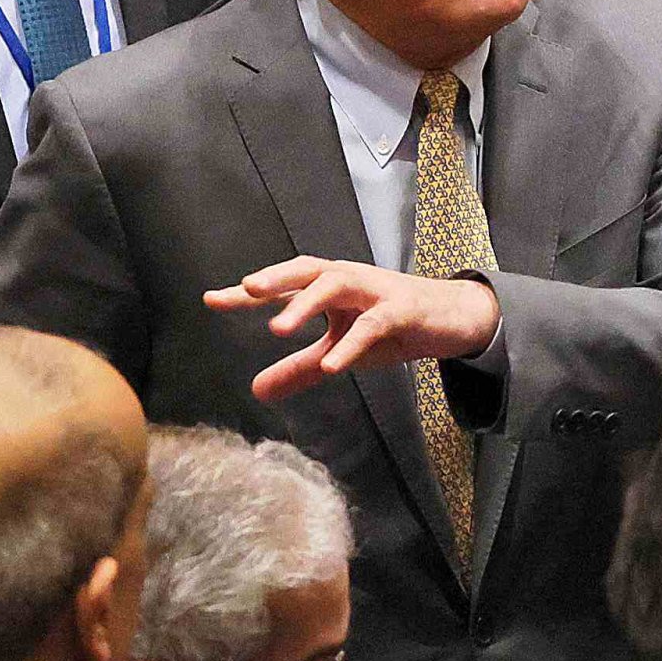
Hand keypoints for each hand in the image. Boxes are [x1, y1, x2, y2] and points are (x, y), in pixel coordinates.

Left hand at [211, 258, 502, 400]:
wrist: (450, 321)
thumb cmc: (391, 328)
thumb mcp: (338, 352)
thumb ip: (299, 369)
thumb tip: (256, 391)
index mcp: (328, 287)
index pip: (282, 287)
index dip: (246, 293)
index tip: (211, 300)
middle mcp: (347, 280)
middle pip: (306, 269)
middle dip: (276, 278)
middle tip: (246, 290)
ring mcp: (375, 291)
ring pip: (336, 285)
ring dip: (307, 304)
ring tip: (278, 329)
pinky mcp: (401, 309)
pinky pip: (372, 324)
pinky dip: (350, 343)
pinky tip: (330, 365)